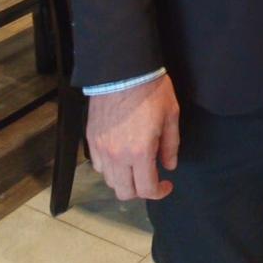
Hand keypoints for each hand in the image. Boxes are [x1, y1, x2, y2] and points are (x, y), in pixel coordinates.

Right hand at [87, 73, 179, 201]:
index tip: (167, 185)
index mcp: (140, 152)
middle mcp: (117, 156)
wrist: (123, 70)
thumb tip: (169, 166)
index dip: (159, 192)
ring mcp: (101, 149)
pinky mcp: (91, 139)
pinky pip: (98, 165)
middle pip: (125, 192)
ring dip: (125, 180)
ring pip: (110, 181)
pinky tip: (121, 156)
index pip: (147, 189)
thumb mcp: (170, 115)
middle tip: (152, 178)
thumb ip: (171, 145)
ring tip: (136, 166)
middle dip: (141, 191)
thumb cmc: (151, 90)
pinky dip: (110, 168)